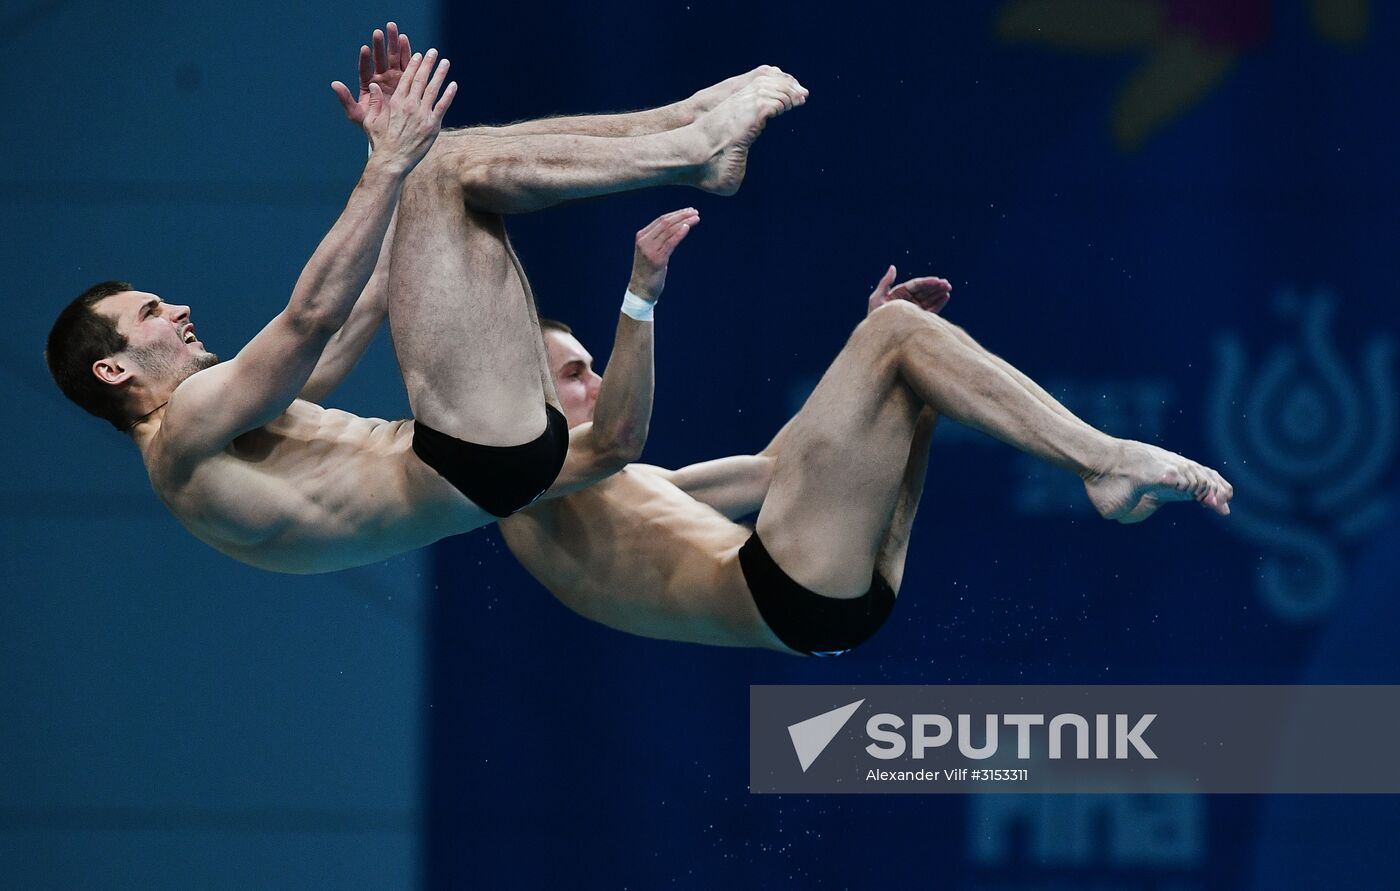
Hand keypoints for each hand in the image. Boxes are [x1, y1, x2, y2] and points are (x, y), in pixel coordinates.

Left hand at [332, 22, 414, 125]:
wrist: (392, 133)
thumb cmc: (373, 127)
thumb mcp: (356, 114)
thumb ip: (345, 99)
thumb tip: (334, 83)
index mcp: (368, 84)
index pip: (365, 69)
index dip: (366, 59)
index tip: (365, 48)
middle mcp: (381, 78)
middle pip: (380, 59)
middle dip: (380, 45)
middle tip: (379, 32)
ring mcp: (394, 77)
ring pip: (394, 57)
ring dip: (393, 43)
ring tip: (393, 29)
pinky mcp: (407, 80)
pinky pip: (407, 64)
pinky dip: (407, 52)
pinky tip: (405, 40)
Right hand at [340, 49, 456, 174]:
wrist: (392, 161)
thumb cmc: (381, 142)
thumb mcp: (371, 120)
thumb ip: (374, 102)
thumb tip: (373, 84)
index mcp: (396, 102)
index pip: (406, 78)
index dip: (413, 65)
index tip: (418, 55)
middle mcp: (410, 105)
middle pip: (421, 79)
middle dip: (427, 63)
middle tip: (433, 52)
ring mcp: (422, 115)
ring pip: (433, 89)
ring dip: (440, 74)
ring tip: (446, 62)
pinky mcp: (432, 125)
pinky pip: (442, 106)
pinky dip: (449, 94)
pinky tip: (454, 85)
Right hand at [628, 208, 699, 300]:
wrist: (640, 290)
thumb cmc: (648, 271)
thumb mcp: (651, 251)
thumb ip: (659, 240)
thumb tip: (676, 229)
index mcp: (642, 236)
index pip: (661, 220)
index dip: (676, 214)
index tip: (689, 211)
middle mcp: (644, 241)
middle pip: (665, 222)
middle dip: (682, 216)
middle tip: (695, 212)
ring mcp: (650, 250)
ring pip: (669, 230)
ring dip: (684, 222)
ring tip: (696, 218)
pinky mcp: (657, 259)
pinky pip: (670, 243)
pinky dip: (679, 234)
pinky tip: (687, 228)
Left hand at [867, 265, 951, 315]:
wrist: (878, 337)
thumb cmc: (875, 317)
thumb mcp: (877, 299)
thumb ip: (885, 283)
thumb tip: (893, 267)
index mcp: (899, 293)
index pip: (916, 285)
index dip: (927, 282)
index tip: (938, 280)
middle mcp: (907, 300)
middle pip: (924, 291)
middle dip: (936, 287)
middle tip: (947, 284)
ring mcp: (913, 309)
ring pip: (928, 299)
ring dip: (938, 293)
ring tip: (948, 289)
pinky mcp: (918, 318)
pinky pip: (930, 310)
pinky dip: (938, 304)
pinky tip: (945, 297)